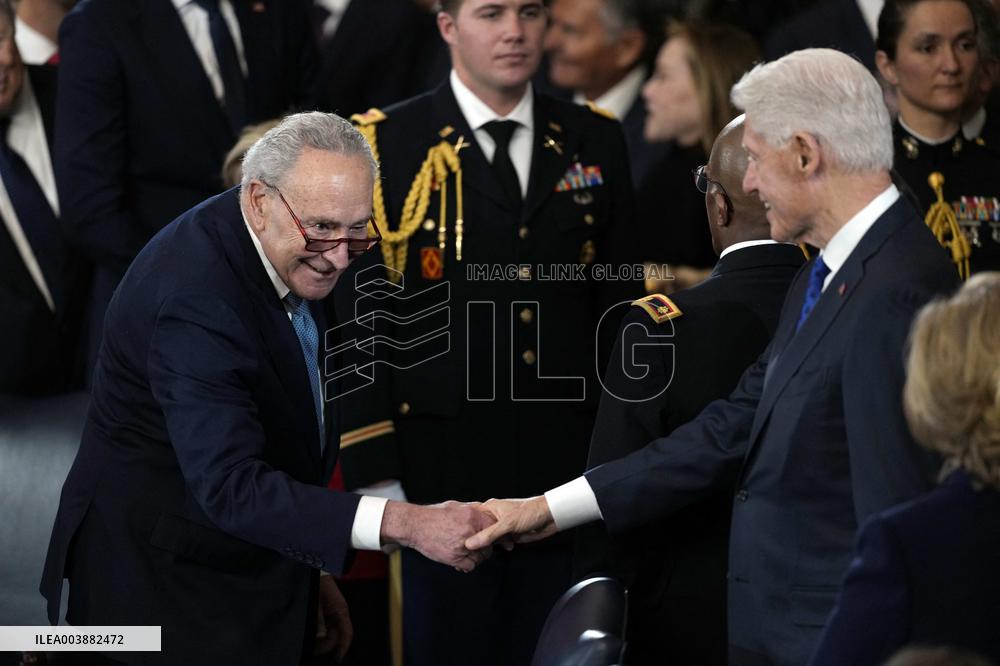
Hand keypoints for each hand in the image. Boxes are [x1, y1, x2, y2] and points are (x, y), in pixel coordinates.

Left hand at [313, 575, 351, 658]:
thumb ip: (319, 621)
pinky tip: (311, 636)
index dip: (343, 648)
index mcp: (341, 611)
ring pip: (330, 633)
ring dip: (322, 640)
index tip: (337, 659)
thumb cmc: (318, 584)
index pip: (346, 634)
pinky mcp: (327, 613)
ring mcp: (333, 614)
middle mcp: (339, 614)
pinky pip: (325, 628)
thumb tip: (321, 637)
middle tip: (313, 651)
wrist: (314, 570)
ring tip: (310, 644)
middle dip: (326, 646)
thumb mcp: (317, 603)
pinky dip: (319, 634)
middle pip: (336, 637)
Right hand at [380, 500, 495, 571]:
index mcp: (473, 516)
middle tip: (480, 548)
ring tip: (467, 553)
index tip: (497, 540)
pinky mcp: (454, 557)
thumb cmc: (434, 514)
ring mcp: (463, 545)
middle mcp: (470, 530)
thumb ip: (472, 509)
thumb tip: (485, 509)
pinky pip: (470, 566)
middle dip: (486, 547)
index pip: (495, 528)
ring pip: (481, 557)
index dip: (498, 535)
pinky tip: (461, 560)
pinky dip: (467, 565)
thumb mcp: (455, 506)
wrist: (415, 525)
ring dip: (477, 557)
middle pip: (490, 544)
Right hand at [464, 496, 556, 549]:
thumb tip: (470, 543)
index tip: (456, 538)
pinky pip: (498, 544)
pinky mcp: (510, 535)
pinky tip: (490, 555)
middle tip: (463, 551)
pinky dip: (495, 549)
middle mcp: (494, 517)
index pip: (472, 517)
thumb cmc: (530, 512)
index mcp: (490, 508)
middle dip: (473, 540)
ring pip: (488, 538)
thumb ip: (489, 535)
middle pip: (478, 529)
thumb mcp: (507, 524)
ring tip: (474, 555)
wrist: (550, 517)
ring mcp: (502, 527)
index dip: (464, 528)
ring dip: (485, 546)